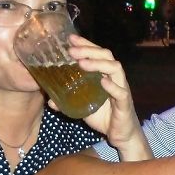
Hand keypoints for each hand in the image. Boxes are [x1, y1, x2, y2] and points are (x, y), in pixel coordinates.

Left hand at [67, 35, 142, 151]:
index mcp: (105, 75)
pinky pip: (121, 93)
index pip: (97, 53)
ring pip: (115, 69)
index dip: (85, 44)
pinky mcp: (125, 104)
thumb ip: (68, 102)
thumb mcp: (83, 107)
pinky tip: (103, 82)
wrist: (121, 135)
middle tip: (71, 50)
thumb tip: (50, 101)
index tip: (70, 39)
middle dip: (89, 50)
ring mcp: (121, 89)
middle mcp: (115, 78)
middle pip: (106, 56)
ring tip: (82, 63)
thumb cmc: (104, 117)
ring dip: (98, 64)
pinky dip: (112, 86)